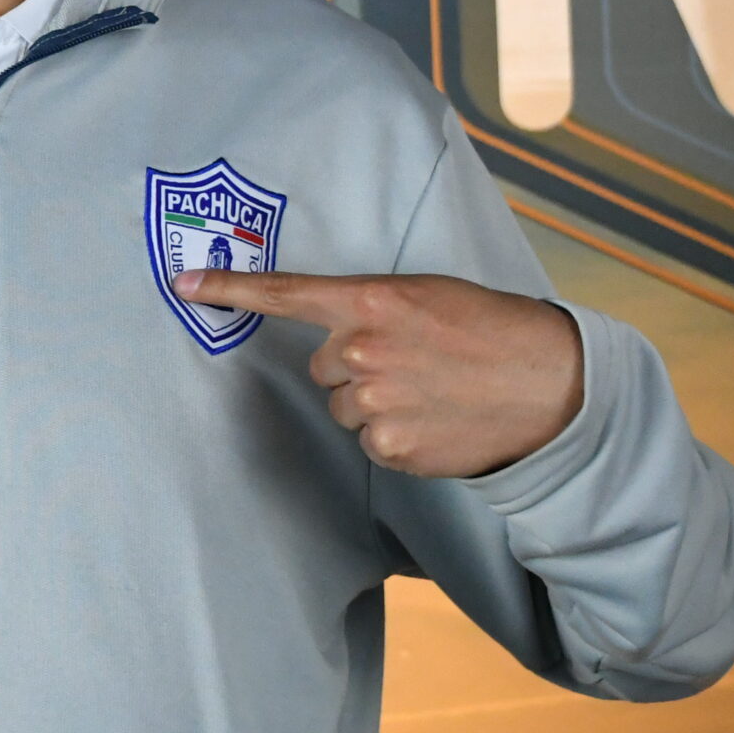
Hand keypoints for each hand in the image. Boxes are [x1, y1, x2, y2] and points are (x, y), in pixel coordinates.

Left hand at [174, 269, 581, 477]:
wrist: (548, 383)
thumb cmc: (489, 328)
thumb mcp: (426, 296)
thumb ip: (372, 310)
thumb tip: (335, 337)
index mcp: (372, 300)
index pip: (286, 294)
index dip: (231, 290)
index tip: (185, 285)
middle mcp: (363, 350)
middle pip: (323, 364)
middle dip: (355, 365)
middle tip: (411, 362)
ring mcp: (374, 402)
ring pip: (344, 406)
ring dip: (375, 402)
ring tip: (430, 391)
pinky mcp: (390, 447)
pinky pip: (369, 441)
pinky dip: (395, 435)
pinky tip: (434, 420)